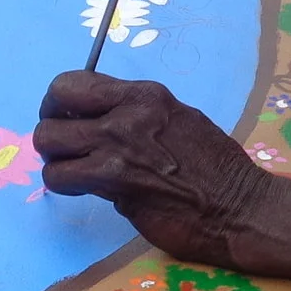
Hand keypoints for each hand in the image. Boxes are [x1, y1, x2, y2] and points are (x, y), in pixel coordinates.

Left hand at [34, 71, 271, 266]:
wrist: (241, 208)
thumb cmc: (215, 170)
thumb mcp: (176, 121)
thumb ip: (136, 118)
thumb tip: (96, 123)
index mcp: (144, 95)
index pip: (74, 82)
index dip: (59, 103)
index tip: (65, 119)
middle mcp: (128, 113)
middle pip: (53, 108)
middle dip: (51, 131)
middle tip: (64, 150)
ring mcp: (119, 146)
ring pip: (49, 143)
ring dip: (55, 162)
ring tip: (75, 174)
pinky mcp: (115, 181)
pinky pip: (61, 178)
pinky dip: (65, 186)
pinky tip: (87, 191)